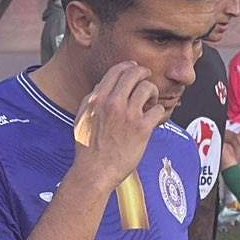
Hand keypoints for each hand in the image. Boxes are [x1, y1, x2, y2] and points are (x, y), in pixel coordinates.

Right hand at [71, 62, 169, 196]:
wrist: (95, 172)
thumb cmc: (88, 150)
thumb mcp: (81, 119)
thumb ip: (91, 101)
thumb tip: (102, 87)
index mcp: (97, 100)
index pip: (117, 71)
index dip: (129, 67)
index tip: (134, 69)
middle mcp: (112, 103)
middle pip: (134, 74)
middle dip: (144, 73)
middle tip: (147, 79)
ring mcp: (128, 115)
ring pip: (148, 88)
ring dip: (152, 92)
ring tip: (150, 102)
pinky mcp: (142, 128)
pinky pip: (158, 109)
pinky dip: (158, 112)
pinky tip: (153, 118)